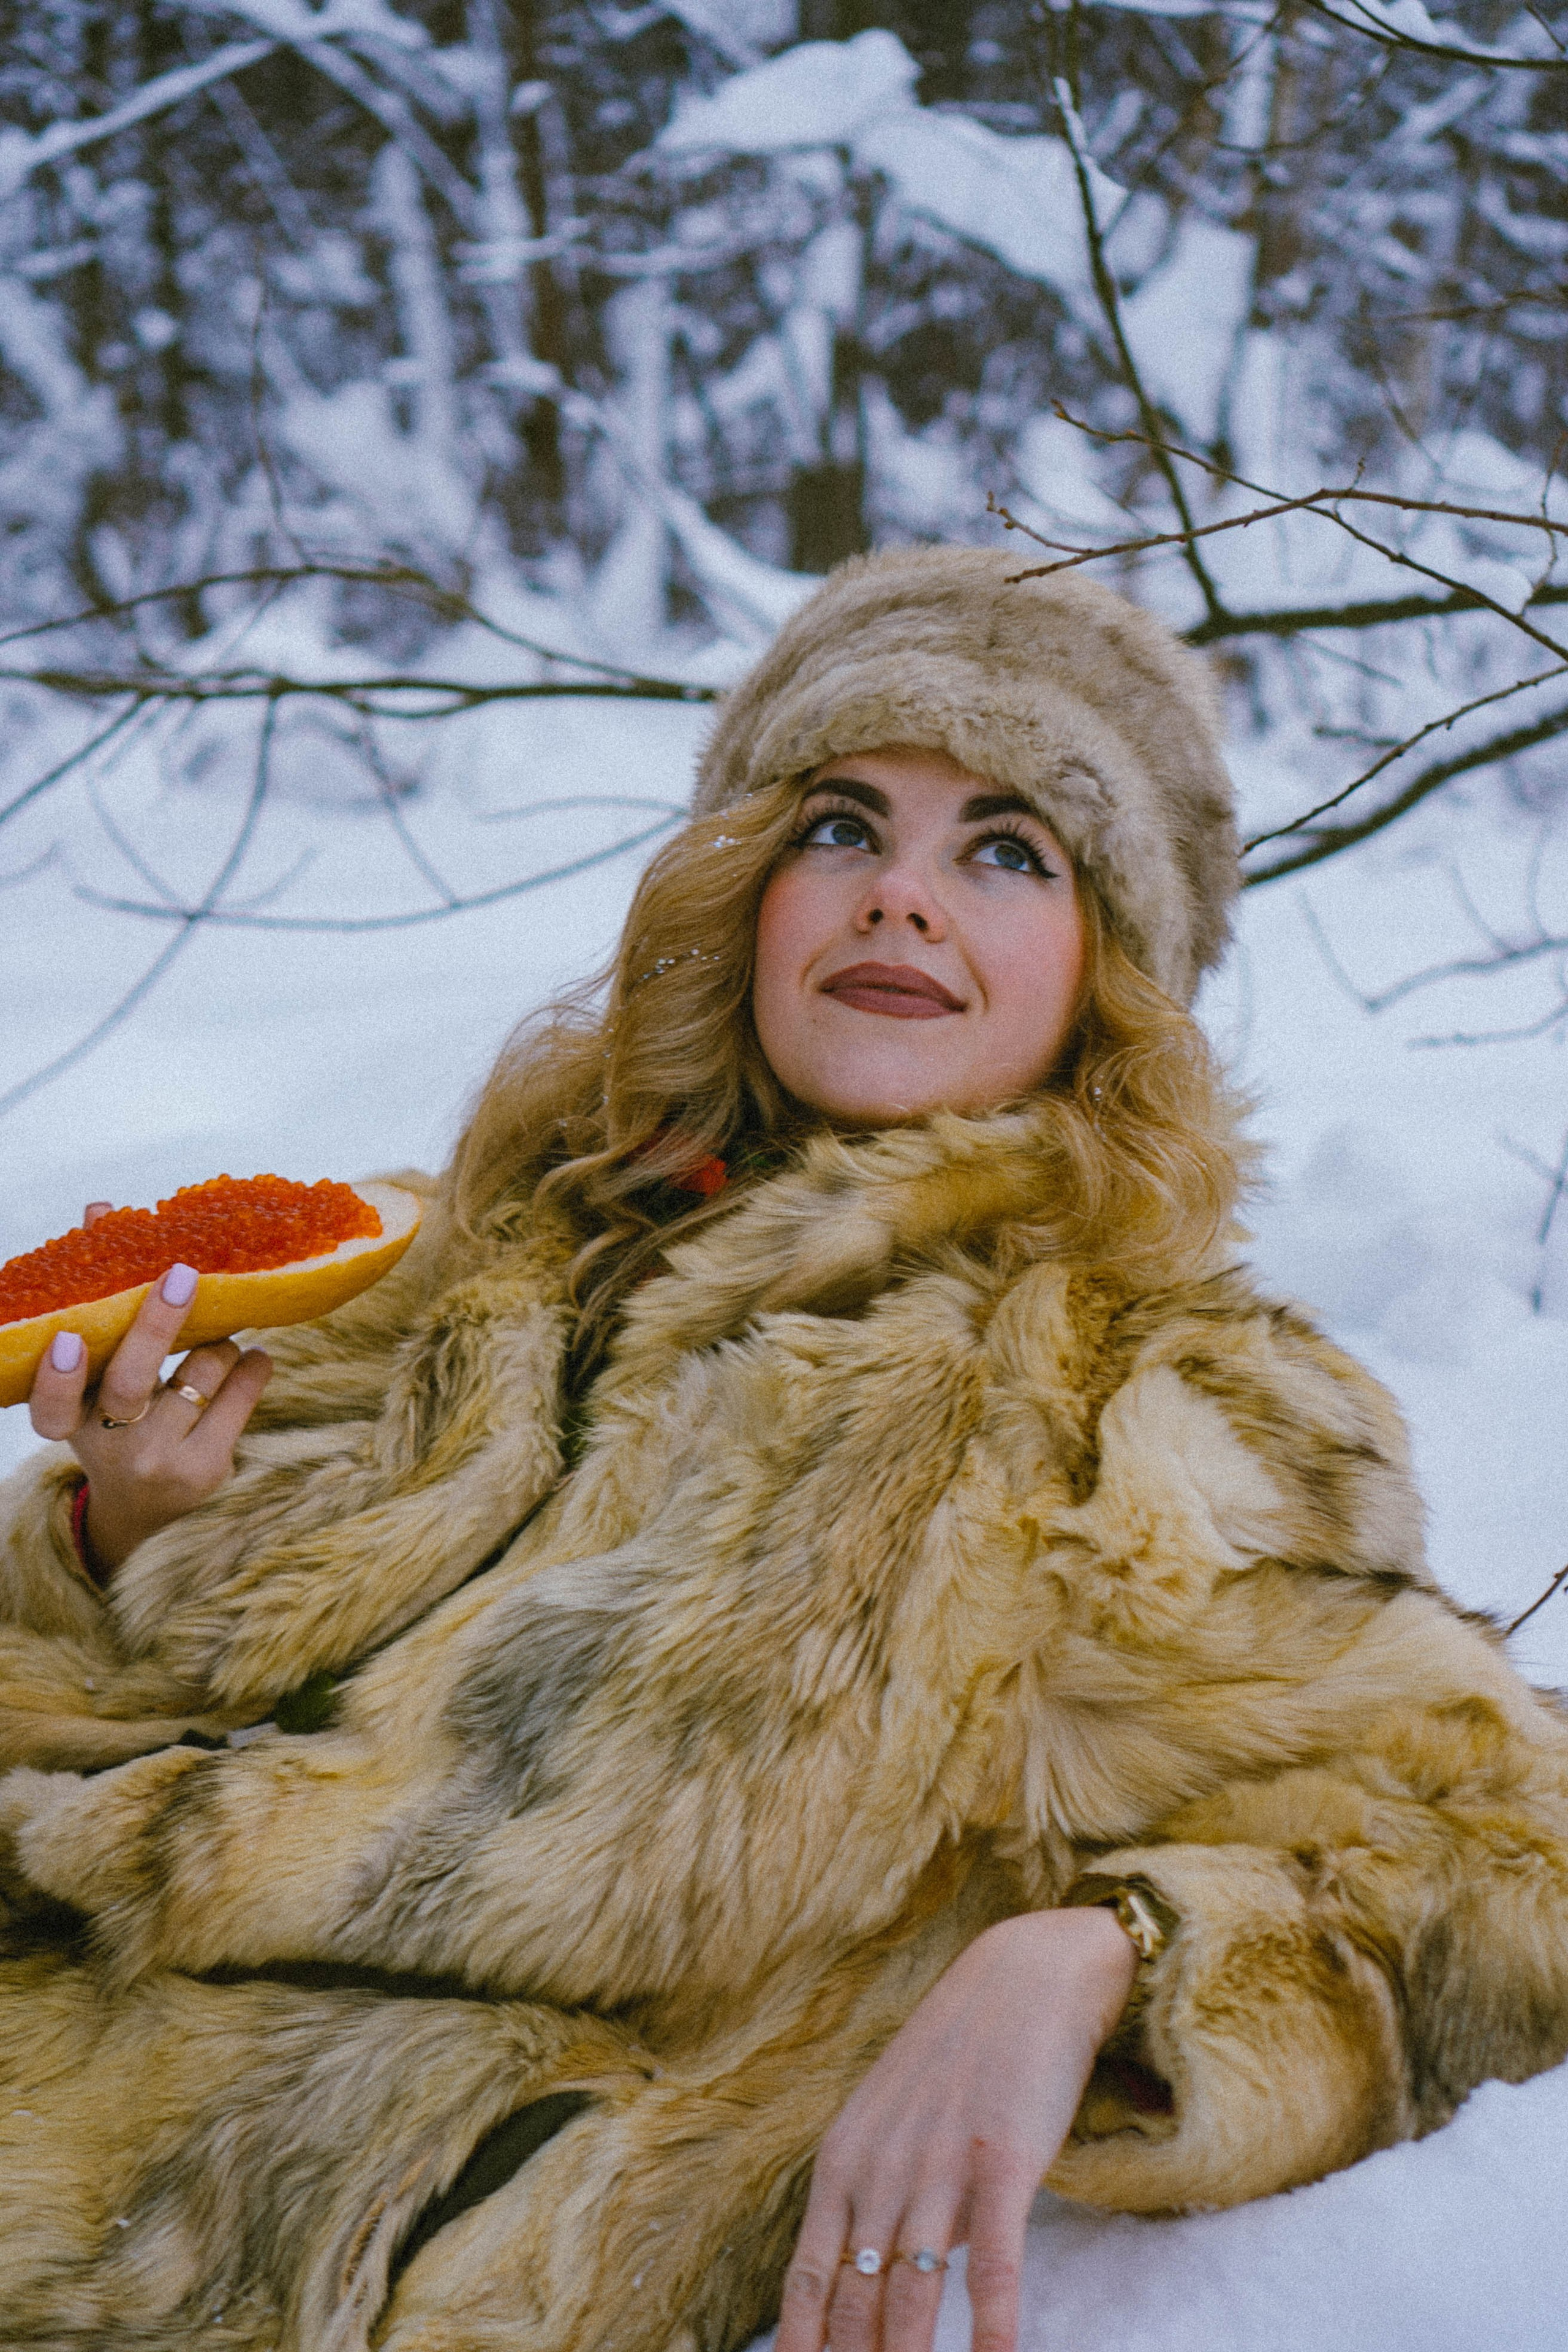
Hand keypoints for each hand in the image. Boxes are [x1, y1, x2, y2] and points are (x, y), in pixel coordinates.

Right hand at [28, 1202, 272, 1573]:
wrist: (147, 1511)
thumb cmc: (117, 1421)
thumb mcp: (93, 1379)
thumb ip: (97, 1301)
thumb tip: (100, 1210)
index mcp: (72, 1422)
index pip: (50, 1407)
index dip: (57, 1376)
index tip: (67, 1338)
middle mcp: (111, 1445)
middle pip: (132, 1379)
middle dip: (158, 1323)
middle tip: (182, 1273)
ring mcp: (161, 1459)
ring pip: (201, 1372)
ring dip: (220, 1340)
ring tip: (222, 1335)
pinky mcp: (209, 1467)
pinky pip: (241, 1394)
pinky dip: (252, 1365)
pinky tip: (253, 1358)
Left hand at [775, 1906, 1136, 2351]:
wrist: (1024, 1977)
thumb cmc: (958, 2057)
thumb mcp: (893, 2123)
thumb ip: (881, 2201)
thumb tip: (883, 2284)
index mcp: (843, 2162)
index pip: (807, 2283)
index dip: (799, 2351)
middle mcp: (879, 2170)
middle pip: (853, 2304)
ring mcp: (938, 2167)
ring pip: (910, 2295)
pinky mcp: (1001, 2162)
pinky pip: (992, 2263)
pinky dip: (991, 2327)